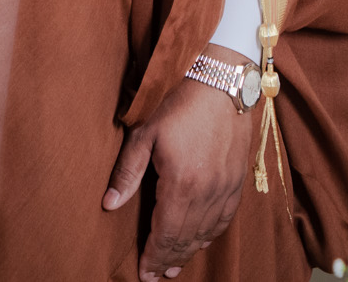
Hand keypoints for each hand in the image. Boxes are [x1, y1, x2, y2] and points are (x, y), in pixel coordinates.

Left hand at [103, 44, 255, 280]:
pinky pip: (225, 218)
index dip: (153, 257)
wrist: (223, 85)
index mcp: (181, 184)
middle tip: (156, 276)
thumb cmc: (180, 106)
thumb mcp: (146, 134)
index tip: (144, 274)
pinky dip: (211, 234)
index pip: (165, 233)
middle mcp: (206, 193)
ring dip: (189, 252)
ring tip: (174, 266)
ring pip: (205, 233)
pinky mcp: (237, 181)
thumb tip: (109, 204)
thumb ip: (128, 172)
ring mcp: (225, 188)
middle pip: (185, 239)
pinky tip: (201, 241)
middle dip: (168, 260)